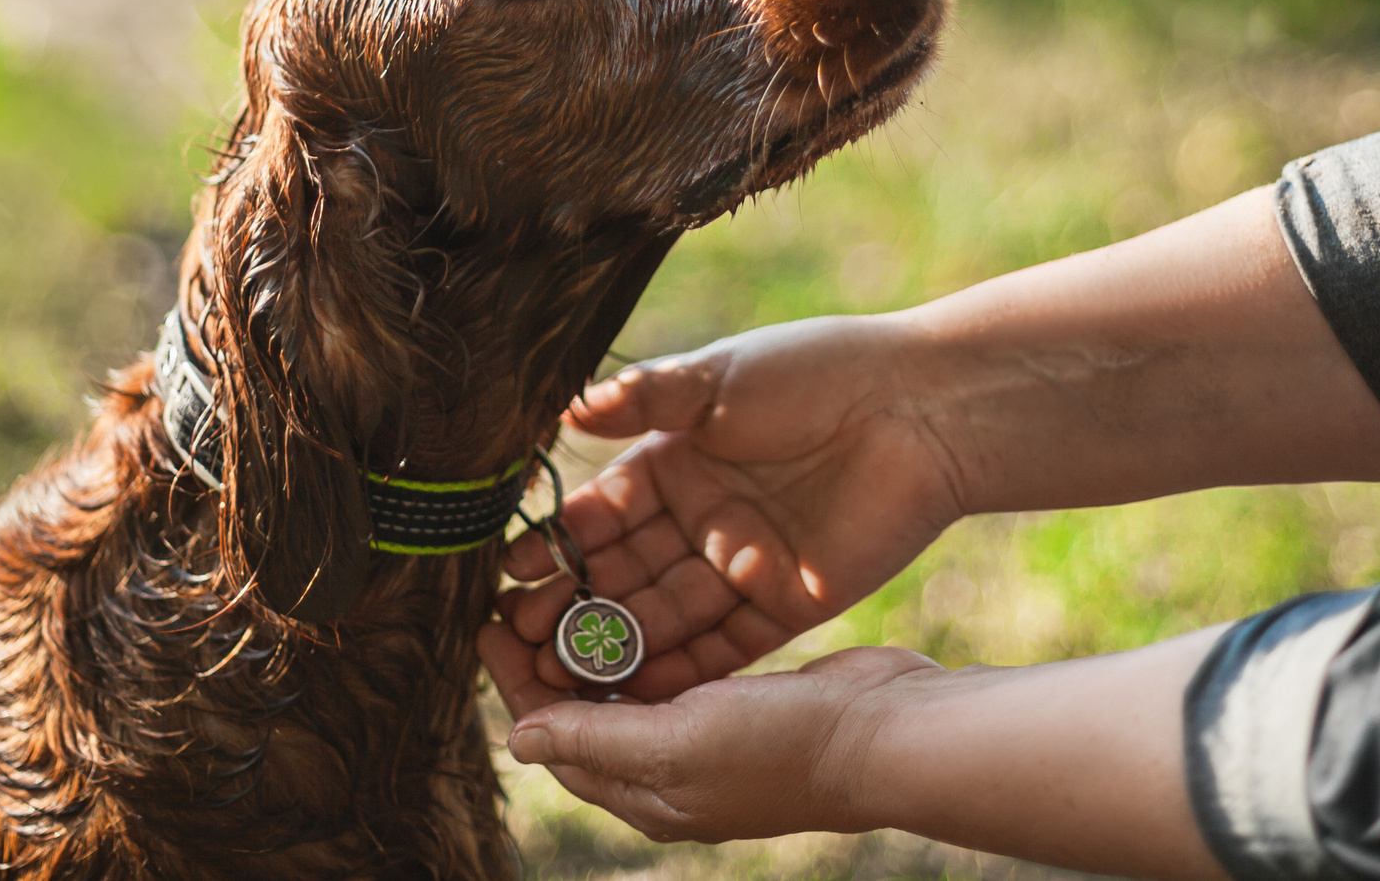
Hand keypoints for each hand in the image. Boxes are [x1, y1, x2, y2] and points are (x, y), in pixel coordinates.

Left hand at [486, 631, 936, 843]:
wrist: (890, 732)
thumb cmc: (786, 745)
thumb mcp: (679, 742)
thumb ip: (598, 738)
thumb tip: (518, 741)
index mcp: (649, 796)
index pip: (558, 742)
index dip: (519, 685)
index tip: (489, 624)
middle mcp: (672, 770)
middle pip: (585, 712)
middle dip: (547, 658)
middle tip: (519, 595)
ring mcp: (709, 734)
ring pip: (627, 685)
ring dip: (592, 640)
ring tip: (564, 583)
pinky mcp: (741, 699)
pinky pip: (673, 665)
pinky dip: (643, 632)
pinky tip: (632, 594)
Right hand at [500, 314, 965, 699]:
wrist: (918, 407)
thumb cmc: (814, 372)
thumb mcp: (719, 378)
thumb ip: (644, 398)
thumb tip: (568, 412)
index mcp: (676, 459)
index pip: (601, 512)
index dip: (554, 545)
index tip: (506, 575)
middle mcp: (701, 517)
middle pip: (622, 573)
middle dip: (570, 607)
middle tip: (514, 642)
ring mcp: (740, 564)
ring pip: (662, 616)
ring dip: (613, 646)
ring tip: (556, 677)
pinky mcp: (784, 602)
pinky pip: (721, 648)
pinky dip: (679, 671)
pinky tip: (633, 694)